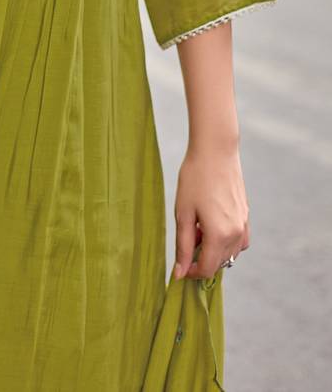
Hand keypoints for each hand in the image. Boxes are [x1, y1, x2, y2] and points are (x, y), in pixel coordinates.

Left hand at [173, 143, 249, 279]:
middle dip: (201, 258)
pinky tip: (211, 223)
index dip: (191, 272)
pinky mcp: (246, 215)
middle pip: (219, 263)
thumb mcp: (183, 213)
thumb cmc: (194, 179)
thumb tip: (180, 274)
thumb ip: (183, 246)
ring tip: (197, 226)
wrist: (215, 151)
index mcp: (220, 235)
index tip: (179, 265)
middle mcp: (237, 234)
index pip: (206, 269)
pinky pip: (238, 240)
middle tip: (186, 235)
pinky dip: (225, 240)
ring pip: (229, 253)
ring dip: (213, 249)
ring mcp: (244, 225)